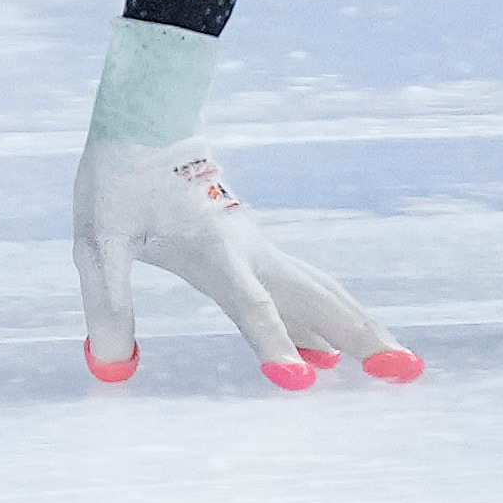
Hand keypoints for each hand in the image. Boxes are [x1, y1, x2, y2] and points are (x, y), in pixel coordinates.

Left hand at [77, 139, 417, 390]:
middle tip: (404, 373)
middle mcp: (249, 250)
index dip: (274, 345)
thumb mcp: (98, 238)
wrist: (147, 119)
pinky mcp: (254, 247)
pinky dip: (331, 315)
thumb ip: (108, 300)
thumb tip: (108, 364)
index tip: (301, 383)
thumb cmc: (119, 177)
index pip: (251, 306)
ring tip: (398, 365)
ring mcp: (258, 247)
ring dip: (360, 325)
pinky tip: (337, 349)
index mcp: (214, 249)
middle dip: (358, 337)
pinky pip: (303, 285)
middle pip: (314, 299)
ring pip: (320, 290)